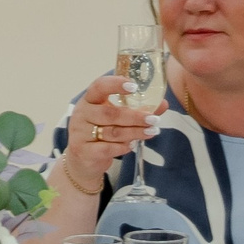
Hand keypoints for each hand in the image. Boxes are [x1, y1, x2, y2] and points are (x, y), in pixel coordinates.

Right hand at [59, 72, 164, 192]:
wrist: (82, 159)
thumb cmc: (102, 132)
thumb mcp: (116, 118)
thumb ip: (137, 110)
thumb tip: (163, 104)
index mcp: (89, 100)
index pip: (98, 86)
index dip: (115, 84)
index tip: (134, 86)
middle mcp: (82, 114)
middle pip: (110, 113)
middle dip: (135, 116)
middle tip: (154, 119)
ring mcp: (80, 133)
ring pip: (112, 132)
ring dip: (135, 132)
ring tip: (151, 131)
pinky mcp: (84, 151)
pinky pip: (107, 149)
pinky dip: (123, 147)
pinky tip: (133, 145)